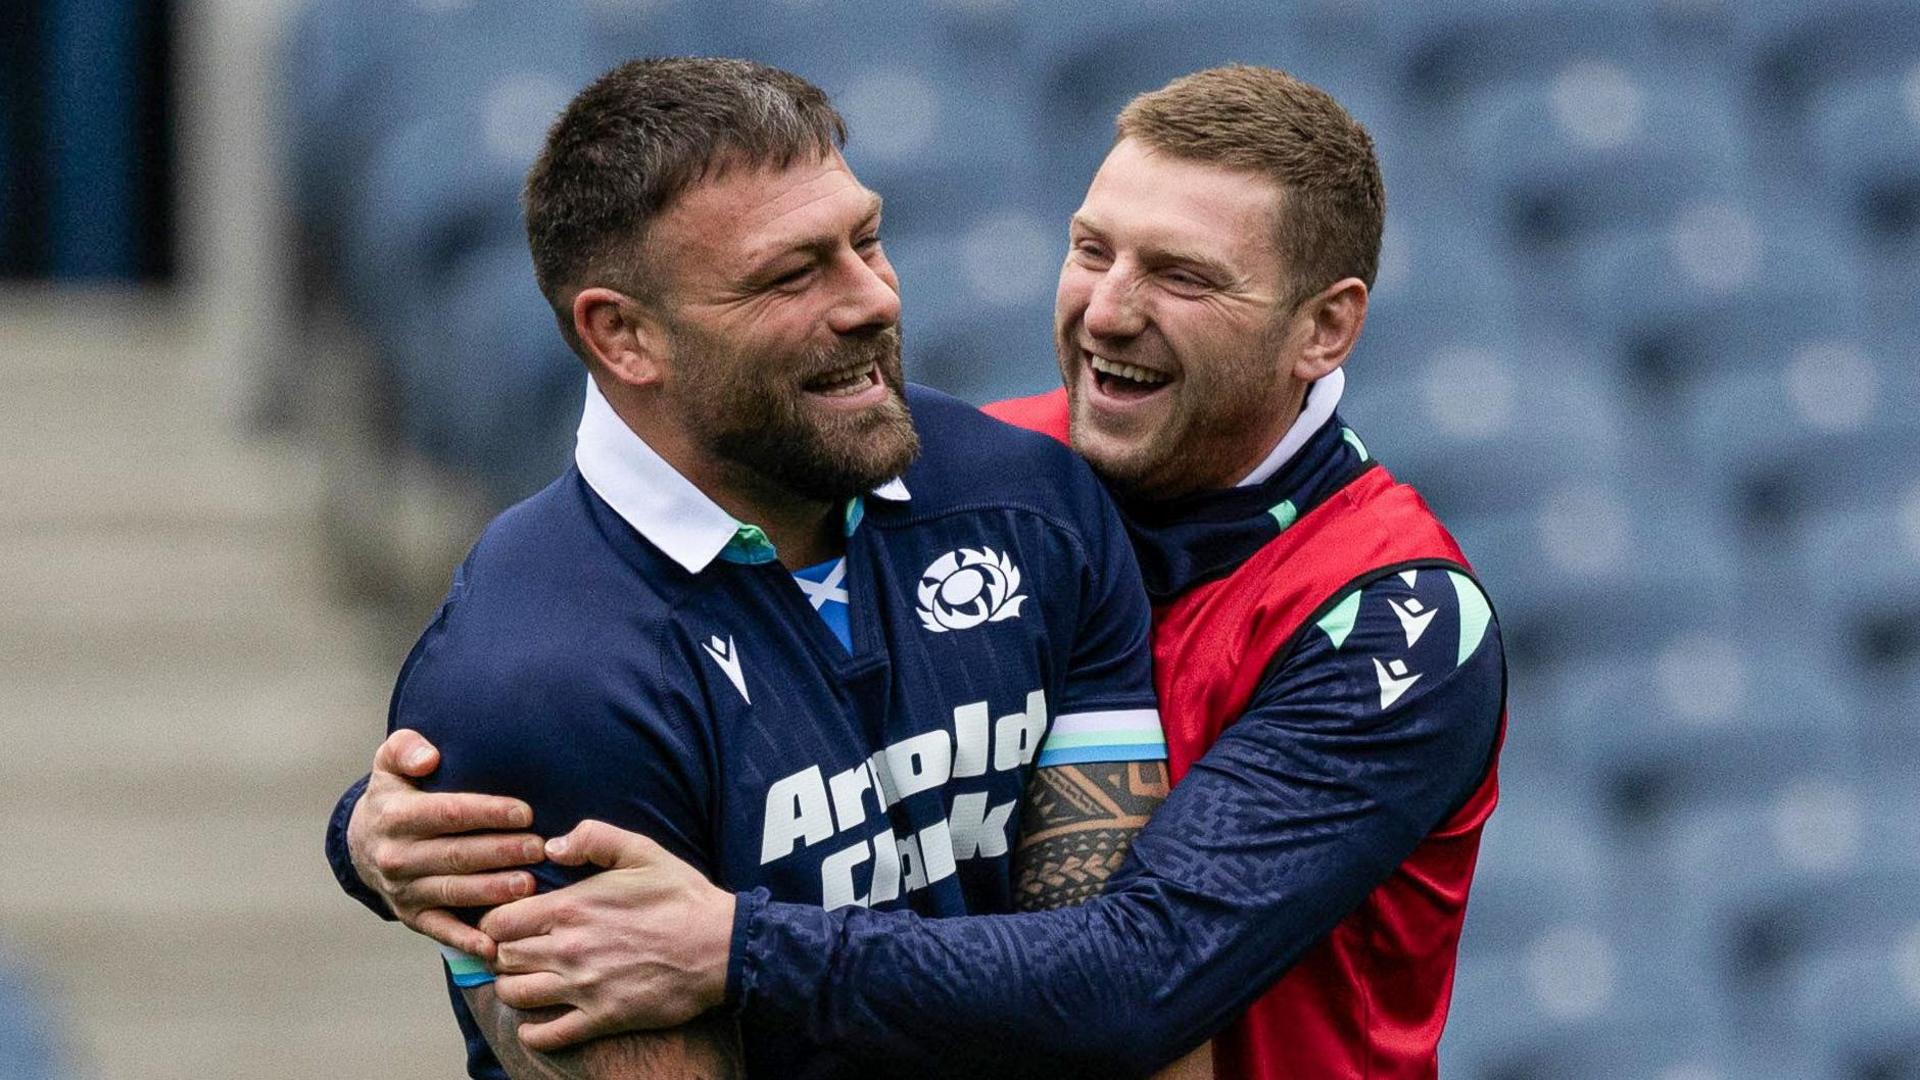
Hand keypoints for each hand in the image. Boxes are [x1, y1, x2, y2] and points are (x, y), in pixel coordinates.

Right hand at [346, 729, 545, 957]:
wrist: (362, 843)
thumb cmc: (394, 795)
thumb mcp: (388, 762)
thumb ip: (405, 749)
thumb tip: (430, 758)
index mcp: (395, 817)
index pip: (447, 813)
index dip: (487, 813)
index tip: (524, 812)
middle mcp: (397, 856)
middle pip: (456, 854)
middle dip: (501, 851)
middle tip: (539, 848)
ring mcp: (403, 889)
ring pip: (453, 891)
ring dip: (492, 891)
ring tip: (529, 884)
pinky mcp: (411, 915)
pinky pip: (440, 929)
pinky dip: (465, 940)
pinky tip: (493, 944)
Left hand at [480, 820, 736, 1052]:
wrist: (721, 947)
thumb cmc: (682, 897)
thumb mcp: (643, 851)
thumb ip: (593, 838)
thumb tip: (551, 846)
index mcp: (572, 907)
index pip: (498, 921)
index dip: (495, 921)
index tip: (509, 921)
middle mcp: (568, 948)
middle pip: (501, 957)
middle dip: (502, 952)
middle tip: (517, 949)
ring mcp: (583, 987)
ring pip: (515, 995)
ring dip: (513, 987)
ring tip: (528, 979)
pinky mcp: (602, 1017)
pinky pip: (547, 1035)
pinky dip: (533, 1031)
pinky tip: (538, 1021)